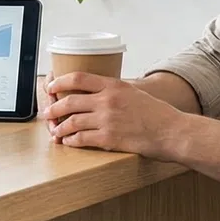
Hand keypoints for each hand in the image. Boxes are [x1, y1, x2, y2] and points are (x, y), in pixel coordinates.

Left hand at [44, 73, 185, 159]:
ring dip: (60, 128)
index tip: (51, 86)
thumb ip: (115, 92)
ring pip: (72, 122)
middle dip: (54, 108)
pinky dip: (71, 141)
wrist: (172, 132)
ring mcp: (107, 119)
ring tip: (55, 132)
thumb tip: (98, 94)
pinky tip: (68, 142)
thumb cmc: (157, 115)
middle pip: (70, 101)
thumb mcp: (135, 94)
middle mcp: (108, 100)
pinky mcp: (109, 138)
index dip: (60, 81)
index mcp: (114, 86)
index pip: (78, 78)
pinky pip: (81, 139)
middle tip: (47, 113)